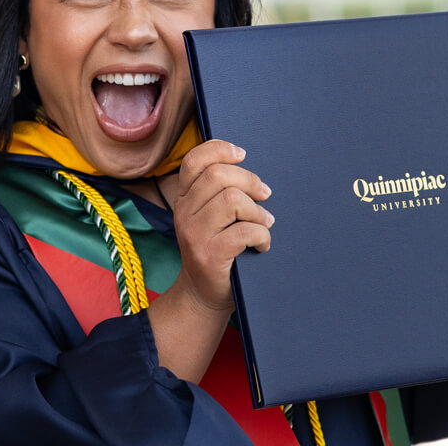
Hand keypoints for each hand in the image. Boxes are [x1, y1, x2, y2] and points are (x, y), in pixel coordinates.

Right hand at [170, 139, 273, 312]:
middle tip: (264, 195)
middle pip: (218, 175)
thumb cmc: (215, 252)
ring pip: (232, 200)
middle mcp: (184, 213)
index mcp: (183, 199)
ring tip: (264, 223)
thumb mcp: (208, 218)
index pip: (194, 161)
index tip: (242, 155)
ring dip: (258, 211)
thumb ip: (217, 193)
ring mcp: (194, 235)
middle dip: (250, 181)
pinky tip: (262, 243)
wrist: (202, 297)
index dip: (220, 149)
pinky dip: (261, 235)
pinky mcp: (210, 256)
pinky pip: (244, 231)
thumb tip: (247, 169)